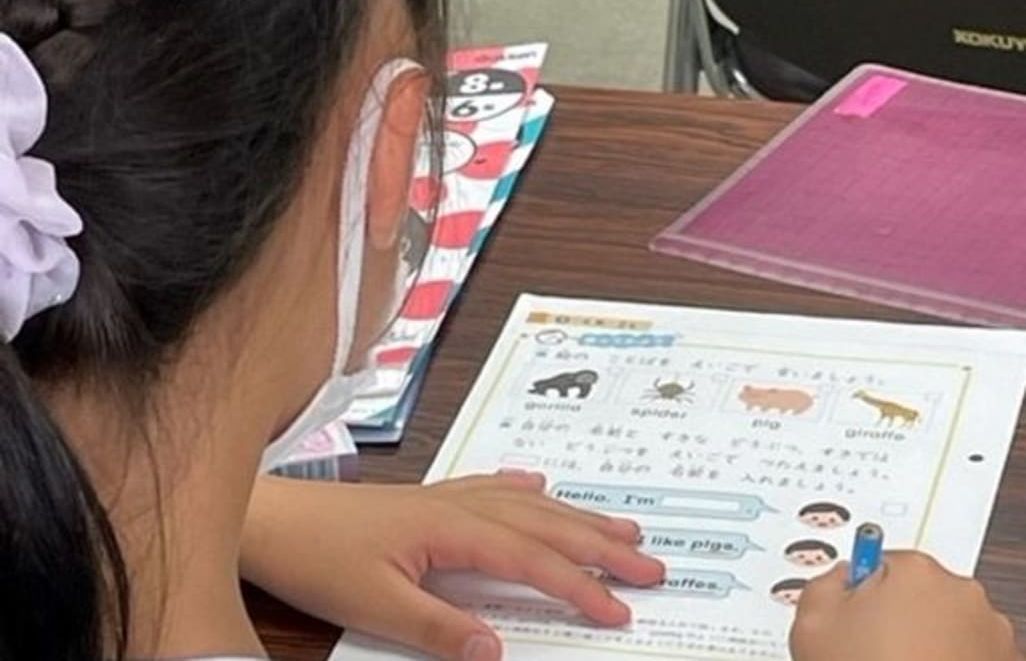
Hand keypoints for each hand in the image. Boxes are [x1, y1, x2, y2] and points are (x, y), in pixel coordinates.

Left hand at [241, 473, 664, 660]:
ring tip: (620, 525)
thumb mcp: (375, 604)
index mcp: (453, 529)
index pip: (533, 560)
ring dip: (576, 515)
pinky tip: (538, 484)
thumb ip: (439, 627)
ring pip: (527, 502)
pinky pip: (491, 485)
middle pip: (545, 523)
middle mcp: (459, 505)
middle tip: (650, 563)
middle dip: (601, 544)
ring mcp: (446, 497)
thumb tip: (499, 652)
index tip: (620, 608)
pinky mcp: (429, 499)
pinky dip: (523, 488)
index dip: (580, 585)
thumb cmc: (318, 556)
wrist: (274, 517)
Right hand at [790, 552, 1021, 660]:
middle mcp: (961, 594)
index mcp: (915, 572)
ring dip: (926, 641)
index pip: (880, 561)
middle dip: (896, 616)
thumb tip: (840, 579)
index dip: (860, 594)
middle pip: (917, 592)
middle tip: (869, 652)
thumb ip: (823, 585)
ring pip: (945, 624)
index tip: (853, 620)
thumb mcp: (811, 625)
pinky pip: (967, 653)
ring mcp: (989, 632)